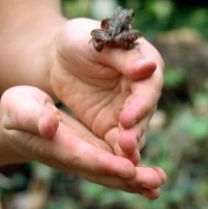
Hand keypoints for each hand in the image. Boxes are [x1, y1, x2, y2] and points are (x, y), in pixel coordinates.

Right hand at [0, 85, 163, 197]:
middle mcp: (71, 157)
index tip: (129, 169)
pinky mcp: (88, 153)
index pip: (83, 157)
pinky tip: (151, 179)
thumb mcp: (19, 107)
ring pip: (109, 173)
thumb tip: (49, 126)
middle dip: (128, 179)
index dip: (106, 164)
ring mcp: (81, 158)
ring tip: (159, 184)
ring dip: (134, 181)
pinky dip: (131, 174)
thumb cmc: (14, 112)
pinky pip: (111, 167)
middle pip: (101, 172)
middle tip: (155, 184)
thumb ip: (33, 117)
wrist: (11, 127)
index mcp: (55, 145)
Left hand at [47, 19, 164, 166]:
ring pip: (135, 132)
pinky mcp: (113, 125)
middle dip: (136, 131)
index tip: (127, 118)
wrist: (59, 55)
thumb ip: (121, 57)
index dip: (140, 105)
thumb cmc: (79, 39)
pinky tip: (115, 169)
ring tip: (124, 162)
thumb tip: (149, 68)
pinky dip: (118, 156)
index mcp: (145, 62)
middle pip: (144, 114)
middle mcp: (143, 89)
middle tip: (126, 144)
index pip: (148, 87)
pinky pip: (119, 143)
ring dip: (131, 148)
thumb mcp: (96, 42)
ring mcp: (129, 109)